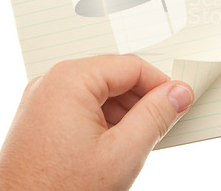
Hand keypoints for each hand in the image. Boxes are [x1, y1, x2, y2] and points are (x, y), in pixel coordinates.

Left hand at [0, 56, 192, 190]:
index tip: (179, 101)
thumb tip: (178, 93)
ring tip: (138, 141)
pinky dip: (105, 120)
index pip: (131, 67)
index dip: (161, 84)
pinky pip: (82, 106)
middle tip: (163, 123)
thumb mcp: (122, 153)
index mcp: (70, 80)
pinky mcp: (40, 118)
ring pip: (99, 92)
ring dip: (125, 112)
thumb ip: (156, 115)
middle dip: (142, 100)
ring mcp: (43, 100)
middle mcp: (52, 82)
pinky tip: (115, 145)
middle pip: (114, 77)